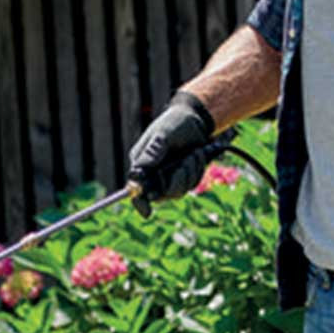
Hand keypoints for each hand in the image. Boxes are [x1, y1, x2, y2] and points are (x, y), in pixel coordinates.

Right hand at [128, 91, 213, 216]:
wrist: (195, 119)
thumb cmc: (175, 123)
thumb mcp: (163, 135)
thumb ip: (152, 153)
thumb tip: (137, 173)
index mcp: (141, 163)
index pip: (136, 188)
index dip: (140, 202)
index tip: (147, 213)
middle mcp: (152, 173)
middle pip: (160, 194)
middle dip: (176, 181)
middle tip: (186, 162)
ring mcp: (168, 176)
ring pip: (178, 191)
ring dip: (189, 173)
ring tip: (194, 154)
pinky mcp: (182, 176)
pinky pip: (190, 184)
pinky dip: (196, 171)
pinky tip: (197, 155)